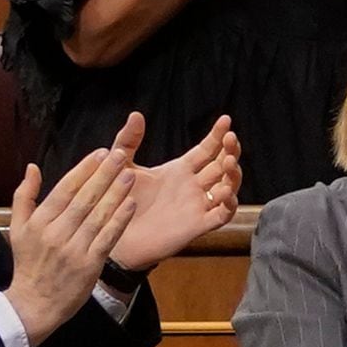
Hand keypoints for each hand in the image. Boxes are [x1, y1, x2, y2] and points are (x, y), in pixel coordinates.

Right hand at [3, 142, 137, 346]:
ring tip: (130, 174)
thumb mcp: (18, 228)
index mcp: (40, 222)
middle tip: (120, 155)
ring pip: (98, 215)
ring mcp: (74, 249)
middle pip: (84, 198)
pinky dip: (120, 220)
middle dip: (104, 174)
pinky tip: (130, 204)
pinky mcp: (89, 264)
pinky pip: (108, 237)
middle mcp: (56, 233)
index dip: (85, 169)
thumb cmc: (29, 263)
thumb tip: (32, 167)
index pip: (65, 188)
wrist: (34, 304)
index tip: (101, 153)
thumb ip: (25, 195)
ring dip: (116, 193)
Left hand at [109, 113, 241, 271]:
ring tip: (228, 162)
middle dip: (230, 151)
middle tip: (231, 139)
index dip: (218, 135)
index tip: (226, 119)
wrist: (113, 232)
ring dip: (233, 175)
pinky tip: (226, 193)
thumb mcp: (123, 165)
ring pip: (227, 187)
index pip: (207, 149)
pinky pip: (222, 214)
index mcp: (180, 170)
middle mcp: (193, 186)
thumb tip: (136, 114)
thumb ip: (129, 140)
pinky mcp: (197, 225)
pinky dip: (229, 204)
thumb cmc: (118, 200)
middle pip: (222, 165)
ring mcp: (197, 205)